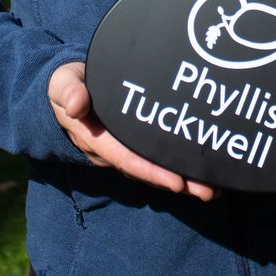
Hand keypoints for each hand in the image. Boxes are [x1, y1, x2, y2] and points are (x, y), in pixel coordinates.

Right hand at [48, 62, 218, 201]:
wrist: (67, 88)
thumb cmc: (67, 83)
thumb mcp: (63, 83)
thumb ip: (68, 90)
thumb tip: (75, 105)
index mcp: (95, 138)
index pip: (126, 159)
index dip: (151, 171)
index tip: (177, 182)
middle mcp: (111, 151)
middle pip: (146, 171)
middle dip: (176, 183)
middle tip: (208, 192)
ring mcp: (123, 150)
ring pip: (154, 170)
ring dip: (183, 182)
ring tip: (212, 191)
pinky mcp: (132, 144)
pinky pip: (156, 160)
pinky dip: (177, 169)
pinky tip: (201, 174)